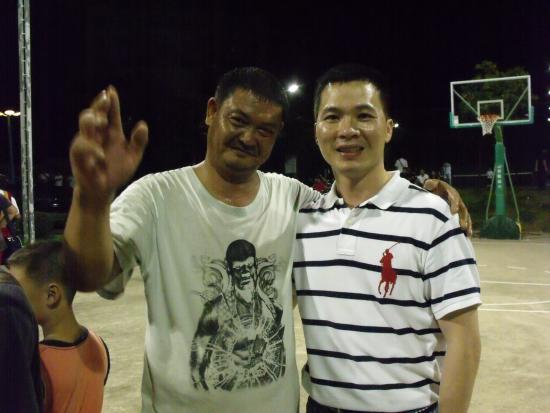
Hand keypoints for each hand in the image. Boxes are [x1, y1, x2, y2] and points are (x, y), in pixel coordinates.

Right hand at [70, 86, 147, 204]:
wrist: (104, 190)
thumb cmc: (117, 171)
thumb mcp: (133, 157)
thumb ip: (138, 142)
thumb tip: (143, 125)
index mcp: (111, 133)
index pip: (110, 114)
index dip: (111, 102)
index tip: (111, 90)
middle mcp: (98, 135)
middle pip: (95, 113)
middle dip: (99, 105)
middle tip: (105, 99)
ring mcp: (86, 143)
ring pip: (84, 124)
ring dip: (93, 120)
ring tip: (102, 122)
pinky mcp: (78, 156)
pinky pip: (80, 147)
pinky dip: (90, 148)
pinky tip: (100, 154)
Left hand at [424, 179, 471, 236]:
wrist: (439, 191)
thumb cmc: (434, 188)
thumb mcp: (431, 184)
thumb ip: (430, 184)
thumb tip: (427, 184)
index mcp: (452, 193)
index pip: (454, 198)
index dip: (454, 204)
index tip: (453, 212)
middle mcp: (458, 201)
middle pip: (462, 210)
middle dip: (463, 218)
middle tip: (462, 227)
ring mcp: (460, 208)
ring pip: (466, 217)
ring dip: (467, 225)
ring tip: (467, 233)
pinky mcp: (459, 215)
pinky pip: (465, 221)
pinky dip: (466, 228)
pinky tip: (467, 236)